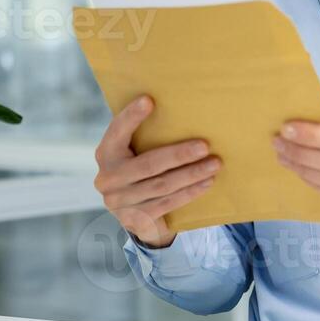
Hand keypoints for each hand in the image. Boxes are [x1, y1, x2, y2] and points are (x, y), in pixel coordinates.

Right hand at [93, 95, 220, 248]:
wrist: (136, 215)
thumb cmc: (141, 172)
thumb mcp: (135, 154)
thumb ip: (145, 137)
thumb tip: (181, 111)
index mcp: (106, 154)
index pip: (117, 131)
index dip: (131, 117)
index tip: (149, 100)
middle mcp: (108, 178)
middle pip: (148, 164)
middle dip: (179, 155)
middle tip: (205, 146)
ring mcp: (119, 202)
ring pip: (162, 185)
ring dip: (191, 174)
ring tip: (214, 164)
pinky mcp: (135, 220)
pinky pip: (167, 203)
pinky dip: (189, 192)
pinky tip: (206, 183)